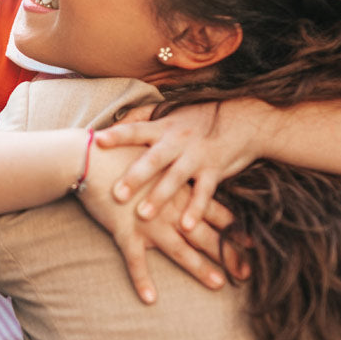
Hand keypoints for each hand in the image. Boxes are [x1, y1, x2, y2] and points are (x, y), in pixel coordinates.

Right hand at [77, 143, 246, 303]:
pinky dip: (141, 280)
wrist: (90, 157)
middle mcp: (169, 209)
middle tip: (248, 272)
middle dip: (227, 254)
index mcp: (178, 191)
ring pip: (179, 250)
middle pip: (205, 235)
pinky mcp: (124, 231)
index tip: (253, 244)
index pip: (215, 213)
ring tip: (219, 284)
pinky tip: (150, 299)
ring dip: (199, 268)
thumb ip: (173, 169)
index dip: (234, 229)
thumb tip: (187, 172)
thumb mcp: (155, 157)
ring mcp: (148, 222)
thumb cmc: (121, 154)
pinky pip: (135, 261)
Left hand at [95, 99, 264, 230]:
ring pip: (175, 178)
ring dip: (159, 197)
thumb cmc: (199, 118)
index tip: (96, 139)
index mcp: (164, 127)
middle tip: (116, 193)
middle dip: (135, 176)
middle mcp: (178, 140)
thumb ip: (143, 117)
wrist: (244, 119)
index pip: (136, 129)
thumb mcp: (172, 113)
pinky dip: (195, 209)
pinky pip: (203, 192)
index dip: (118, 134)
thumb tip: (114, 122)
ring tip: (143, 214)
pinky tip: (186, 226)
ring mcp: (196, 156)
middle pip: (153, 159)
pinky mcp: (214, 170)